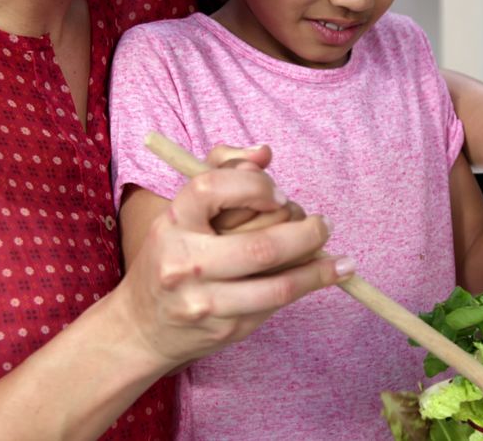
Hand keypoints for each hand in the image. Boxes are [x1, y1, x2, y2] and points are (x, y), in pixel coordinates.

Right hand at [113, 161, 353, 368]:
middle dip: (305, 232)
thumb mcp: (183, 212)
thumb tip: (263, 152)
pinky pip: (276, 305)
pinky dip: (306, 287)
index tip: (278, 194)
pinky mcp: (225, 329)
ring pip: (278, 284)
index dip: (255, 185)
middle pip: (261, 246)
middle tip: (322, 224)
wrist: (143, 326)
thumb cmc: (172, 256)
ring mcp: (205, 301)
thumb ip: (222, 171)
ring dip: (318, 268)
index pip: (213, 188)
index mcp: (173, 223)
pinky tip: (326, 275)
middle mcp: (185, 263)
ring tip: (339, 258)